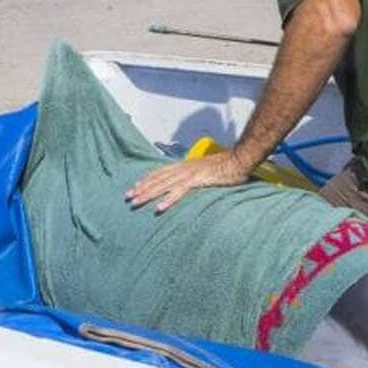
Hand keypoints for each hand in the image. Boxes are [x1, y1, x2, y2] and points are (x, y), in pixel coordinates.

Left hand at [126, 151, 250, 212]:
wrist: (240, 159)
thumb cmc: (228, 165)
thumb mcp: (207, 169)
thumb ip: (197, 175)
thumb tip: (193, 181)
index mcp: (185, 165)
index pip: (160, 171)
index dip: (147, 179)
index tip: (135, 186)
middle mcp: (184, 167)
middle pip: (157, 178)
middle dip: (141, 187)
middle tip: (128, 197)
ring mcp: (189, 173)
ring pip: (163, 185)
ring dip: (148, 194)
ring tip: (135, 202)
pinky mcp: (197, 180)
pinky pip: (179, 192)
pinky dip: (168, 200)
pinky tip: (158, 208)